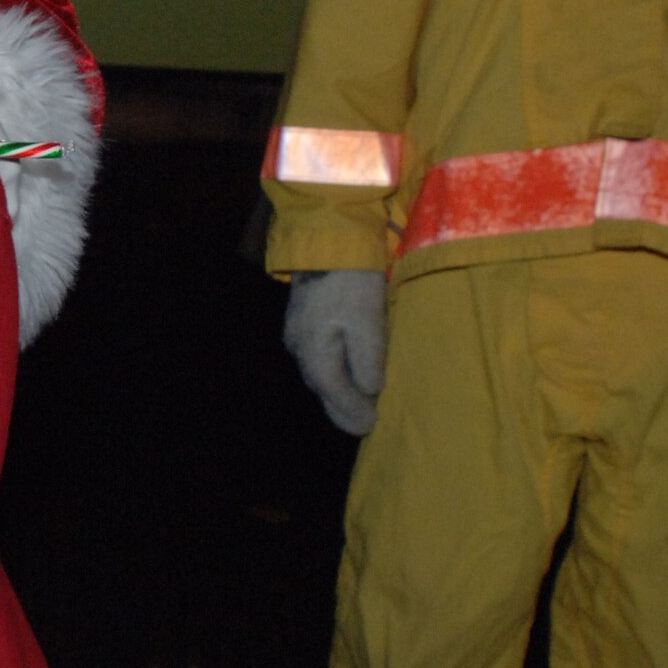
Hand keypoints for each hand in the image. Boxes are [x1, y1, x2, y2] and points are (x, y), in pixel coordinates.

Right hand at [282, 270, 386, 434]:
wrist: (326, 239)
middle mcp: (299, 347)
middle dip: (341, 407)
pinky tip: (344, 372)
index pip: (334, 392)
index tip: (370, 428)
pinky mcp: (300, 319)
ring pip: (317, 372)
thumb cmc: (351, 281)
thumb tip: (369, 390)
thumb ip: (368, 357)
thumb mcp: (367, 318)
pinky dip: (331, 371)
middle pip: (322, 386)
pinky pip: (317, 357)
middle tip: (364, 424)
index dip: (352, 412)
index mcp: (315, 351)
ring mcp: (296, 332)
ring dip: (335, 391)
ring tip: (356, 404)